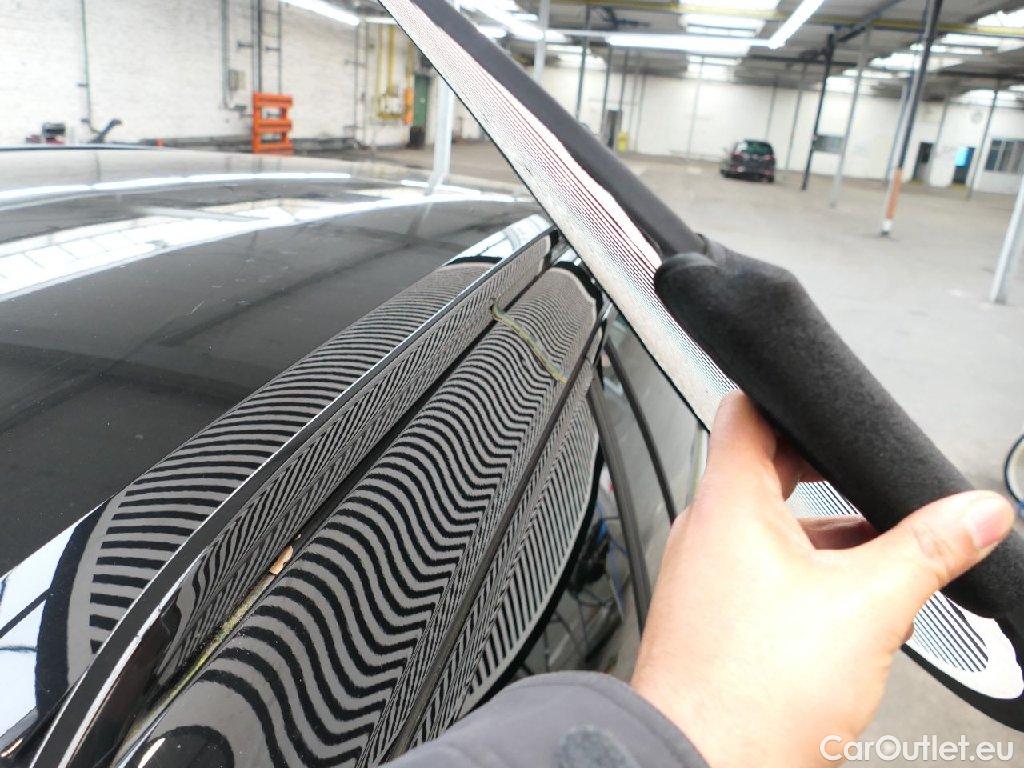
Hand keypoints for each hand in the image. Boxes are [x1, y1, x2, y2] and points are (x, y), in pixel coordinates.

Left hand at [630, 392, 1014, 766]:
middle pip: (764, 470)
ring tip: (877, 551)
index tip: (825, 407)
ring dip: (820, 531)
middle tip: (869, 482)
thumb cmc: (751, 692)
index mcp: (728, 505)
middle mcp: (704, 532)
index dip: (788, 398)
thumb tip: (975, 513)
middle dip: (822, 473)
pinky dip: (802, 572)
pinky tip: (845, 604)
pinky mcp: (711, 615)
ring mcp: (703, 575)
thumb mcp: (867, 608)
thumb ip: (926, 551)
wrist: (700, 765)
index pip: (746, 413)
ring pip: (766, 527)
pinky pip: (758, 570)